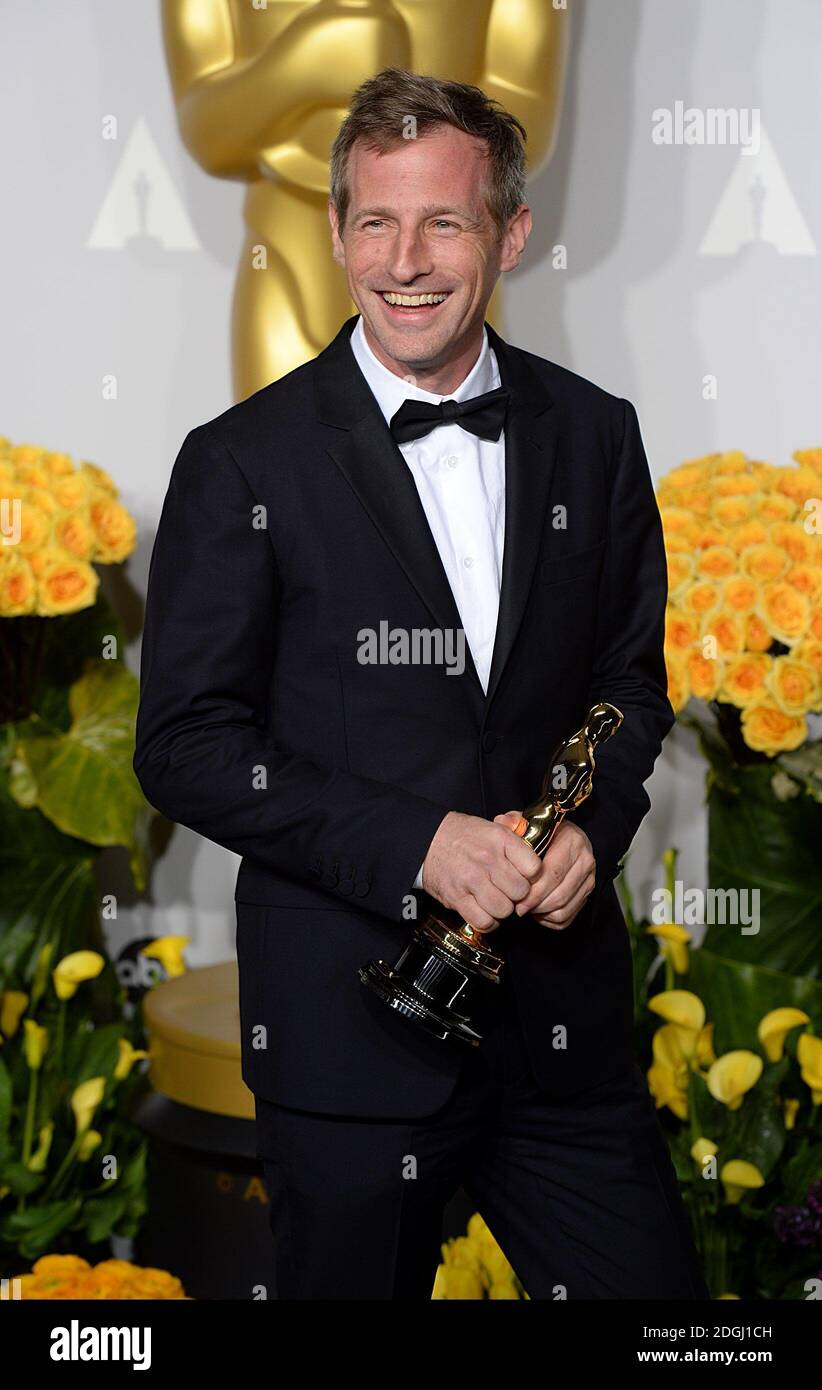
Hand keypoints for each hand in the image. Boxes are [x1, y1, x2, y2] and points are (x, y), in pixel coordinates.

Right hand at [421, 811, 541, 932]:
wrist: (427, 840)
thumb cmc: (464, 836)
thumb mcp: (493, 828)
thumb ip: (517, 841)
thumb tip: (538, 857)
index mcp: (500, 839)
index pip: (534, 868)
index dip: (533, 876)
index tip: (525, 876)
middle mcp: (487, 859)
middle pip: (521, 892)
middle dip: (517, 895)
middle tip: (509, 890)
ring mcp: (471, 879)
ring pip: (504, 910)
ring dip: (502, 909)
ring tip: (495, 900)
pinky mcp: (457, 898)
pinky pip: (484, 921)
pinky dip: (487, 921)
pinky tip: (484, 911)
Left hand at [493, 813, 595, 930]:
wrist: (561, 838)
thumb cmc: (541, 833)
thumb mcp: (527, 822)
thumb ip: (513, 822)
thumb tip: (502, 822)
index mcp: (572, 840)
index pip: (552, 874)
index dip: (532, 890)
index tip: (515, 896)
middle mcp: (585, 860)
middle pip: (559, 895)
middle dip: (535, 905)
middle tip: (518, 907)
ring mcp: (588, 878)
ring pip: (563, 908)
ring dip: (542, 913)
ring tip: (526, 908)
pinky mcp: (587, 893)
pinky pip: (568, 916)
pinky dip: (550, 919)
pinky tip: (537, 911)